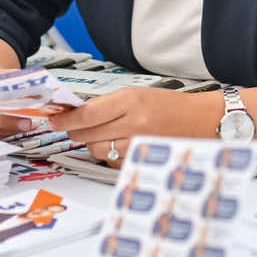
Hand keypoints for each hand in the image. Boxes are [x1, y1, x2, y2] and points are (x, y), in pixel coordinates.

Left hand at [48, 88, 208, 165]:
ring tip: (101, 135)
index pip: (86, 113)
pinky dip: (109, 155)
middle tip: (73, 128)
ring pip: (97, 150)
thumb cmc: (170, 106)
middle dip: (75, 132)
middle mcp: (133, 123)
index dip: (65, 119)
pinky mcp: (141, 159)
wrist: (202, 121)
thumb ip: (107, 104)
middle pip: (87, 134)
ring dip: (92, 144)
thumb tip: (77, 113)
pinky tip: (118, 145)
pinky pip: (112, 161)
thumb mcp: (137, 94)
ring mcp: (138, 144)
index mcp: (130, 101)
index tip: (54, 120)